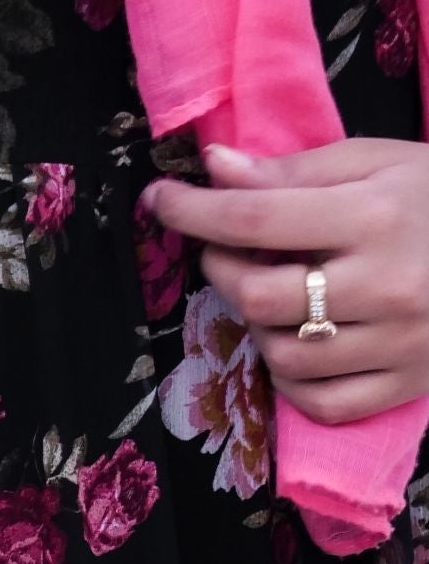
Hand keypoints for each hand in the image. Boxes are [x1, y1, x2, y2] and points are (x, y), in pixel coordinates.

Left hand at [144, 138, 428, 423]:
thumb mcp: (380, 163)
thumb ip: (295, 171)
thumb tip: (215, 169)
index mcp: (378, 215)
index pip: (257, 217)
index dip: (193, 211)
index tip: (159, 200)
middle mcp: (386, 283)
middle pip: (258, 297)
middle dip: (223, 272)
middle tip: (229, 252)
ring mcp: (396, 343)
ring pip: (280, 354)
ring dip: (258, 326)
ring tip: (280, 294)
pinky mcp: (402, 386)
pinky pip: (316, 400)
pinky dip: (292, 378)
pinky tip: (303, 345)